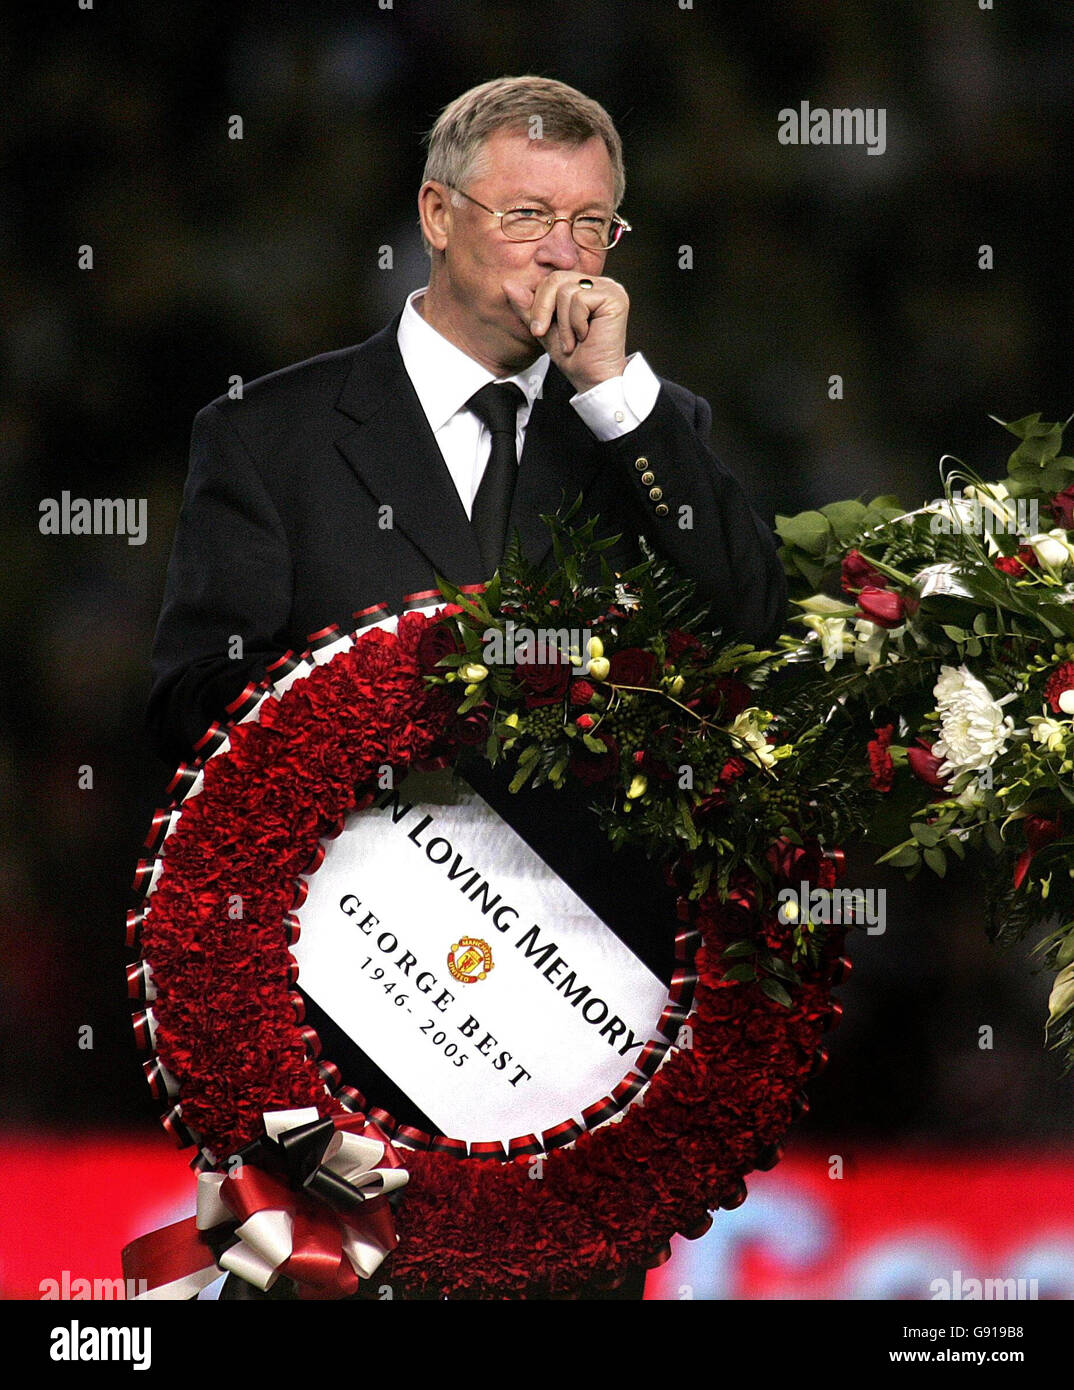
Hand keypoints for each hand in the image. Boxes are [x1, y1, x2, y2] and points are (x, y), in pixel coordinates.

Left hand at [504, 273, 628, 392]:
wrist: (593, 380)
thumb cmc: (575, 358)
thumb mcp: (544, 329)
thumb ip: (528, 307)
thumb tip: (507, 284)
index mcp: (585, 287)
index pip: (552, 279)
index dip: (539, 304)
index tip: (539, 330)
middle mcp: (599, 284)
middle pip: (556, 279)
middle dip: (544, 309)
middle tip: (544, 334)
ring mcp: (610, 289)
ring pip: (566, 290)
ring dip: (562, 324)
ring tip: (571, 341)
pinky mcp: (615, 298)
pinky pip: (580, 299)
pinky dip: (575, 323)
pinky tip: (585, 337)